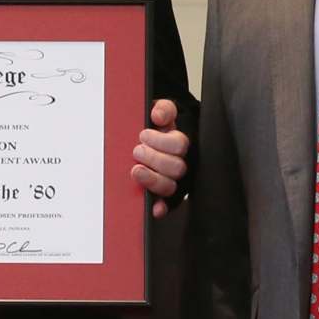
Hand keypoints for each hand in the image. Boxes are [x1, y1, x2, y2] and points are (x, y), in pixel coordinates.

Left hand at [134, 98, 189, 216]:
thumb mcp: (161, 110)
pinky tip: (156, 209)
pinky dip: (163, 207)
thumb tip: (158, 117)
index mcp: (182, 141)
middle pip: (176, 168)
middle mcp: (181, 162)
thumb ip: (163, 109)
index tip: (143, 134)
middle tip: (137, 150)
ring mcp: (174, 179)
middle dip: (153, 159)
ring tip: (136, 170)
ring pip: (171, 186)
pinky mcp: (166, 193)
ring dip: (152, 180)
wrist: (153, 132)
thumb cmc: (158, 123)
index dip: (161, 141)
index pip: (179, 145)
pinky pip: (170, 203)